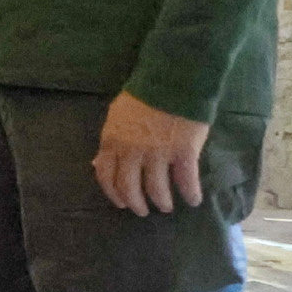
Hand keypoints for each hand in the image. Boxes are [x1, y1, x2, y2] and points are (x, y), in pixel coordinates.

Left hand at [93, 92, 207, 214]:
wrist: (173, 81)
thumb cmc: (143, 95)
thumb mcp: (115, 117)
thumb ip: (109, 142)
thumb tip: (97, 164)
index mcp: (113, 142)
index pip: (106, 176)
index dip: (114, 193)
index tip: (121, 203)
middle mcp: (132, 152)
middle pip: (130, 188)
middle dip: (136, 203)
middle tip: (142, 210)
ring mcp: (158, 154)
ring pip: (157, 189)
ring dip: (161, 201)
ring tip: (165, 206)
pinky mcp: (184, 153)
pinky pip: (186, 181)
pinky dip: (190, 193)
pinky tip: (194, 200)